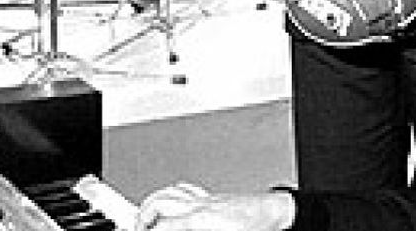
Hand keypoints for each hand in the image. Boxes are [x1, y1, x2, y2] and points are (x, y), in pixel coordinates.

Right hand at [136, 184, 294, 230]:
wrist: (276, 216)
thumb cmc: (256, 230)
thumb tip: (173, 230)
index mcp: (199, 221)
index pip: (161, 226)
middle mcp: (199, 206)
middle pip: (158, 203)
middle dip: (143, 216)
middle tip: (138, 226)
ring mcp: (205, 198)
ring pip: (169, 192)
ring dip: (153, 202)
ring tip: (145, 215)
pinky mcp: (213, 196)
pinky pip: (185, 189)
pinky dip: (172, 194)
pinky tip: (170, 200)